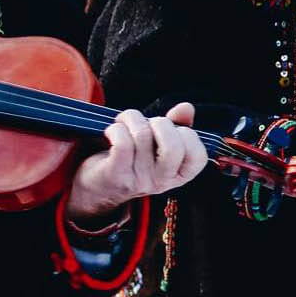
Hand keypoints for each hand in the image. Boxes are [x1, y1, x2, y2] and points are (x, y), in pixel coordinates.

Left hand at [66, 103, 206, 222]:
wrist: (97, 189)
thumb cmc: (132, 160)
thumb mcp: (159, 145)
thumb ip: (178, 126)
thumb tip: (186, 107)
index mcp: (178, 175)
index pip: (197, 156)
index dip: (188, 134)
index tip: (173, 129)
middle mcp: (161, 181)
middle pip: (173, 148)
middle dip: (161, 123)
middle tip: (149, 123)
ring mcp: (138, 179)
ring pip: (143, 136)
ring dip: (133, 118)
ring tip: (126, 120)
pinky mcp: (115, 174)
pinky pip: (122, 143)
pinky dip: (117, 128)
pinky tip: (113, 130)